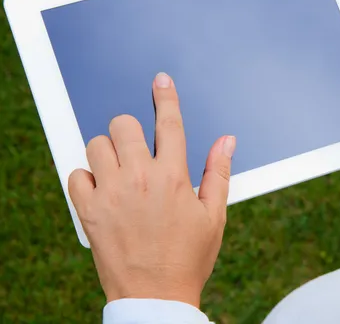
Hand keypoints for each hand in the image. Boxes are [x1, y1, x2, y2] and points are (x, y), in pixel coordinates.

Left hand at [68, 72, 235, 307]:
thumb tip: (227, 140)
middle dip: (130, 130)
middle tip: (136, 150)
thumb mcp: (214, 215)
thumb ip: (219, 172)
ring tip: (119, 173)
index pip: (170, 123)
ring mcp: (112, 194)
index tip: (160, 80)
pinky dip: (86, 178)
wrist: (156, 296)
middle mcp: (141, 179)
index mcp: (174, 177)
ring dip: (107, 152)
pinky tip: (102, 192)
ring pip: (96, 144)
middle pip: (123, 125)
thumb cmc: (189, 256)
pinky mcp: (90, 211)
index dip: (166, 97)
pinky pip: (76, 175)